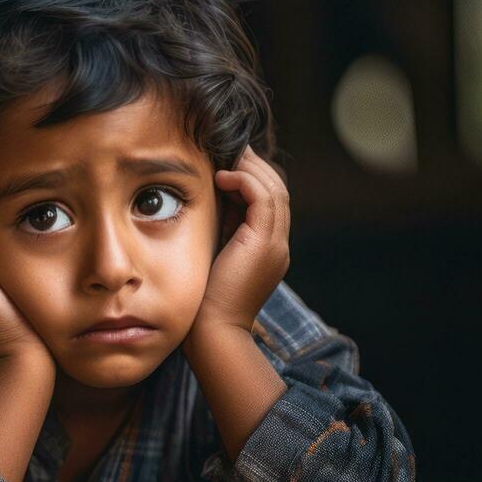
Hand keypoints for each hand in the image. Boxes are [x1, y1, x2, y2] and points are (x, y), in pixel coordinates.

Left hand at [187, 144, 291, 340]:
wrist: (211, 332)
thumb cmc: (203, 300)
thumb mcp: (214, 254)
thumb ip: (220, 227)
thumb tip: (212, 194)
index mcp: (267, 249)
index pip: (269, 201)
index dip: (251, 177)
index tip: (227, 162)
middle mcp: (278, 245)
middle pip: (277, 190)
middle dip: (254, 166)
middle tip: (230, 149)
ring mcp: (276, 245)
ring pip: (275, 190)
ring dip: (250, 169)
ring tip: (227, 156)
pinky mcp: (265, 244)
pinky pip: (264, 198)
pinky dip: (245, 181)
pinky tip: (222, 177)